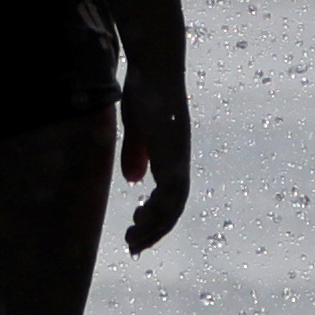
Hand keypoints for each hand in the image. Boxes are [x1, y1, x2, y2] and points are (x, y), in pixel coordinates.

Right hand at [118, 86, 190, 253]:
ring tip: (134, 239)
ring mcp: (178, 157)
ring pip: (174, 204)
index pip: (169, 196)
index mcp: (171, 155)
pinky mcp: (173, 153)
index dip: (156, 217)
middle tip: (134, 247)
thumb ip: (136, 153)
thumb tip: (134, 181)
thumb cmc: (144, 91)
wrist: (154, 68)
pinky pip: (171, 192)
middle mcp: (179, 160)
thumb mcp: (137, 128)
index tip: (136, 231)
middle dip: (155, 230)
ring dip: (155, 226)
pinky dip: (158, 210)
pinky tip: (140, 218)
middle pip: (174, 206)